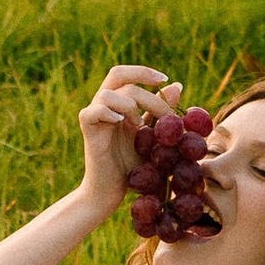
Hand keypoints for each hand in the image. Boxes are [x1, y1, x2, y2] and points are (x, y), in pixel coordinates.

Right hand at [76, 62, 175, 216]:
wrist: (111, 192)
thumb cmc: (131, 167)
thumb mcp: (153, 137)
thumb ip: (160, 113)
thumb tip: (176, 85)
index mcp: (118, 104)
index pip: (126, 75)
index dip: (144, 72)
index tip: (166, 79)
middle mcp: (104, 106)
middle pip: (117, 74)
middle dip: (143, 82)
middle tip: (162, 97)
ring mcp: (94, 117)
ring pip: (107, 93)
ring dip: (129, 104)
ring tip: (140, 124)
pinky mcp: (88, 131)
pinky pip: (92, 112)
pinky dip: (108, 113)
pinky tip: (122, 123)